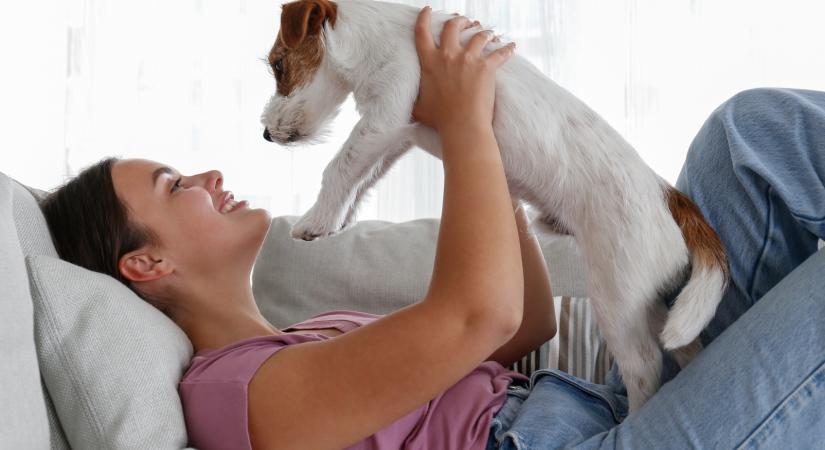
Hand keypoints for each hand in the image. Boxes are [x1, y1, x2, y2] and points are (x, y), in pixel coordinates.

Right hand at [412, 7, 514, 134]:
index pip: (422, 33)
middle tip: (465, 21)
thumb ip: (413, 101)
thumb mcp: (419, 108)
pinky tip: (512, 46)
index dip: (424, 18)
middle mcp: (448, 55)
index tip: (427, 10)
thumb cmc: (440, 120)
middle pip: (453, 27)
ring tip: (489, 33)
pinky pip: (500, 53)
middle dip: (459, 20)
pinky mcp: (487, 67)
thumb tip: (406, 108)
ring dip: (485, 33)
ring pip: (479, 36)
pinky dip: (507, 49)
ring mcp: (468, 59)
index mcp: (429, 62)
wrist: (462, 125)